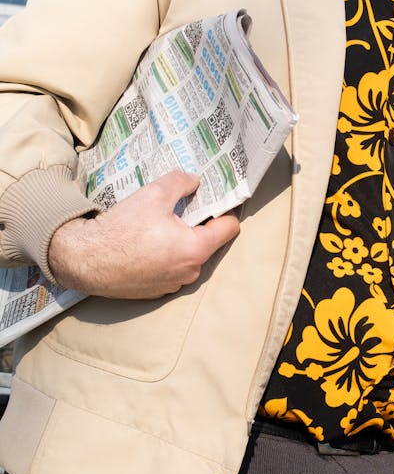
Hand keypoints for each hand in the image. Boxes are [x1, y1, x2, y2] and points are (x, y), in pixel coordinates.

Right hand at [48, 170, 240, 298]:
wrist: (83, 260)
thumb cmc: (120, 229)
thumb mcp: (154, 193)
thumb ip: (181, 182)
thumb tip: (195, 181)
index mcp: (194, 250)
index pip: (229, 228)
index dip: (224, 209)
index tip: (214, 199)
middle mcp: (189, 272)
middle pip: (208, 242)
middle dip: (198, 225)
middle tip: (182, 208)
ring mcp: (172, 285)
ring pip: (188, 256)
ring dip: (180, 242)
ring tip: (159, 225)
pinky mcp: (155, 292)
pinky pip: (170, 269)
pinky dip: (164, 256)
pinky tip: (146, 243)